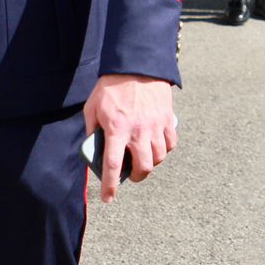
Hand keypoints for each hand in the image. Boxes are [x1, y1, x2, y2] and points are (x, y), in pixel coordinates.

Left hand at [82, 75, 176, 203]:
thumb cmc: (111, 87)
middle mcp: (138, 130)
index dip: (110, 185)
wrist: (137, 65)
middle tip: (132, 175)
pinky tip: (157, 147)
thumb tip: (95, 148)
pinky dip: (165, 149)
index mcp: (117, 129)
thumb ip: (93, 129)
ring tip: (144, 160)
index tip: (108, 198)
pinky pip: (170, 143)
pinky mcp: (167, 118)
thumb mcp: (93, 108)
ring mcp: (155, 125)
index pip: (113, 165)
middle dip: (137, 176)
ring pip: (159, 157)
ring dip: (151, 164)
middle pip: (143, 166)